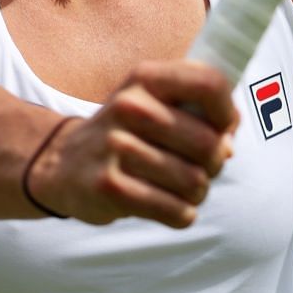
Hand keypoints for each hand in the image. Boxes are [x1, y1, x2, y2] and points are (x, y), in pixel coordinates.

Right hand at [28, 59, 238, 228]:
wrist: (64, 164)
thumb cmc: (127, 132)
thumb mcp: (155, 102)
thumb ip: (199, 111)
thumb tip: (229, 144)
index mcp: (146, 78)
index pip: (209, 83)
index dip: (227, 113)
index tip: (223, 129)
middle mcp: (130, 106)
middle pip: (208, 143)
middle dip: (215, 163)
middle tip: (202, 167)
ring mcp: (116, 147)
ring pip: (194, 181)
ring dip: (198, 192)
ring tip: (184, 188)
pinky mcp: (109, 186)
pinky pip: (173, 210)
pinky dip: (182, 214)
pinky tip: (173, 207)